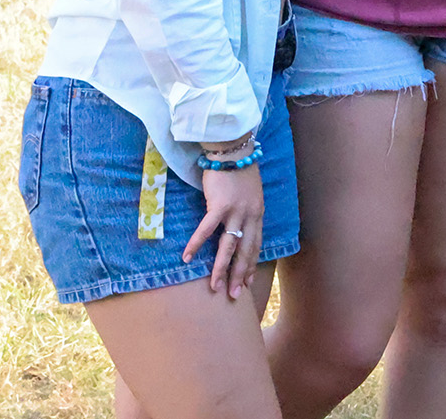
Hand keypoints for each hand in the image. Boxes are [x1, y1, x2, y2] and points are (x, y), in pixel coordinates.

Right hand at [185, 164, 264, 299]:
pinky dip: (196, 243)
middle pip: (245, 251)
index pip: (255, 245)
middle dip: (239, 275)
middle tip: (234, 295)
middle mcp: (250, 215)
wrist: (234, 150)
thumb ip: (246, 212)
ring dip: (221, 268)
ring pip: (228, 246)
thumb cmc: (239, 171)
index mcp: (258, 213)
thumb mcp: (250, 194)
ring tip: (215, 286)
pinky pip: (207, 229)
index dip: (250, 265)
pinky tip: (187, 257)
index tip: (246, 282)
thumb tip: (239, 227)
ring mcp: (236, 211)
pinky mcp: (219, 205)